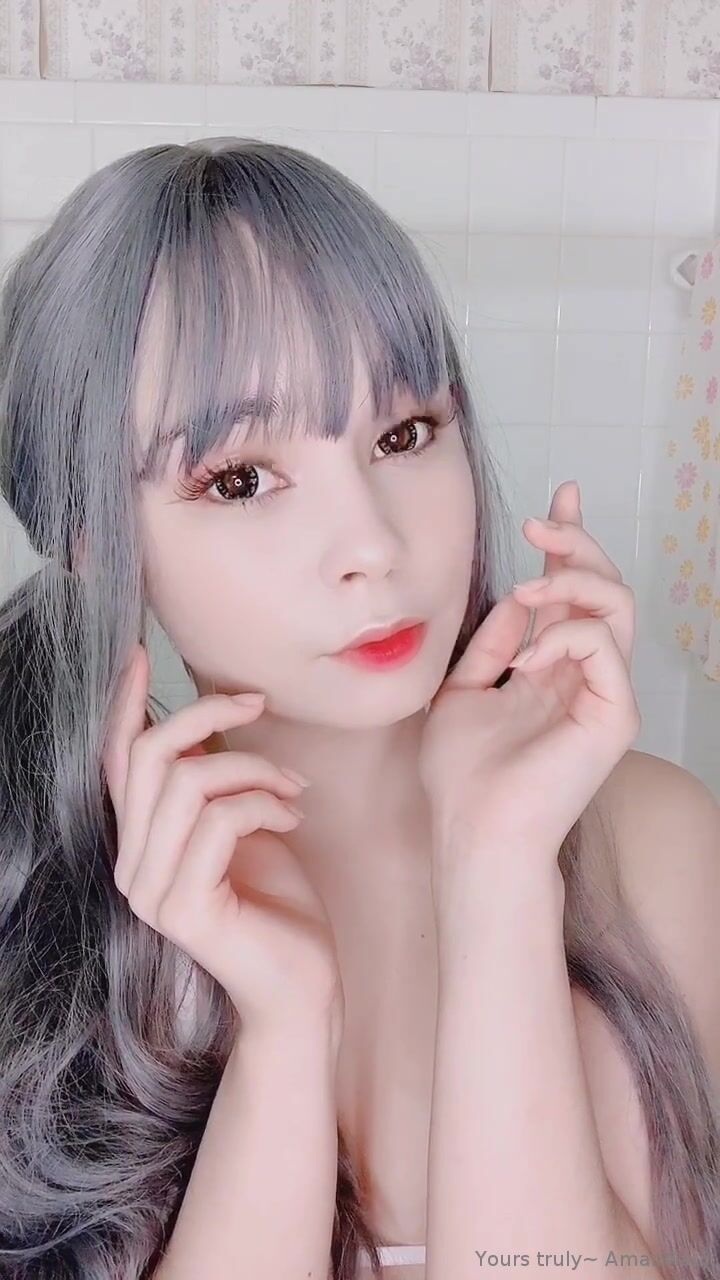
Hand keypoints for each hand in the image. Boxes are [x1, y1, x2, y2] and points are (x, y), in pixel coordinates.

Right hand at [103, 644, 343, 1040]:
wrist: (302, 986)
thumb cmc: (277, 903)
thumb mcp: (240, 825)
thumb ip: (209, 783)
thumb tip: (201, 724)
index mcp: (141, 844)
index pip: (116, 761)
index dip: (124, 704)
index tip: (137, 652)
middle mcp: (131, 866)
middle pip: (149, 756)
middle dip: (208, 714)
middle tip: (258, 703)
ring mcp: (151, 891)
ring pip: (187, 781)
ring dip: (252, 767)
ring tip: (292, 787)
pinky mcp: (183, 908)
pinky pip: (219, 819)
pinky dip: (264, 802)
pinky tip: (292, 815)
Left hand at [418, 480, 640, 885]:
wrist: (471, 829)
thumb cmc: (462, 775)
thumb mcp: (461, 692)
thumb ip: (491, 645)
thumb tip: (515, 600)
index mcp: (551, 668)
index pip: (571, 593)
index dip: (570, 541)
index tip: (560, 495)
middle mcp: (584, 675)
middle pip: (604, 587)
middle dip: (577, 541)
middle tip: (542, 519)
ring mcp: (604, 694)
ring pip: (616, 604)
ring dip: (571, 578)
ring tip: (527, 587)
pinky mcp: (615, 714)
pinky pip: (603, 644)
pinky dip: (564, 633)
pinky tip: (527, 656)